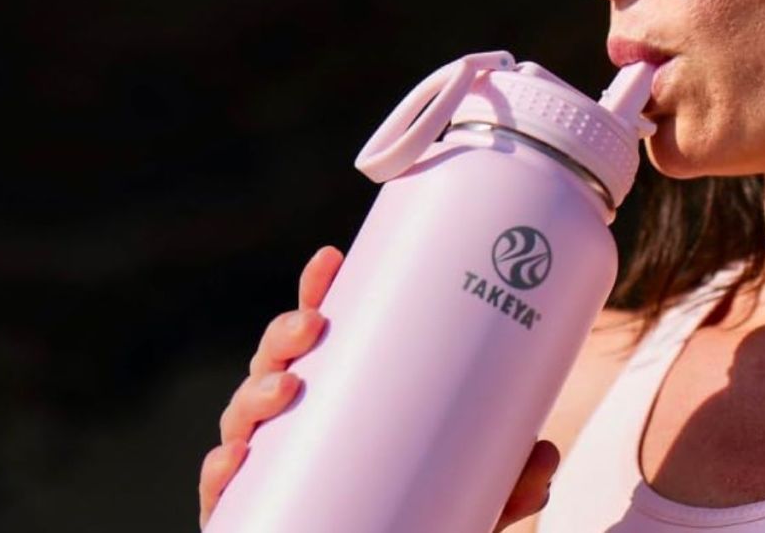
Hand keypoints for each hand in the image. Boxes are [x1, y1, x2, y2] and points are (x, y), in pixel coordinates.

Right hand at [196, 245, 559, 530]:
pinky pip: (223, 488)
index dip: (317, 292)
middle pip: (275, 362)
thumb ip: (506, 480)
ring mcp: (269, 464)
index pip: (320, 336)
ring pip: (244, 414)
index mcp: (337, 396)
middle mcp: (296, 422)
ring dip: (254, 391)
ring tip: (286, 387)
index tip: (331, 258)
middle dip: (284, 333)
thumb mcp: (469, 495)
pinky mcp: (251, 512)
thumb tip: (545, 452)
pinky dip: (219, 470)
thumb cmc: (415, 517)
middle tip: (314, 325)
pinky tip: (234, 458)